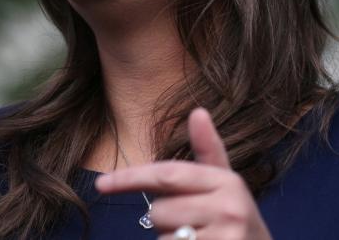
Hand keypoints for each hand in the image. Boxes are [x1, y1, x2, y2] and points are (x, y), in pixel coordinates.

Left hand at [95, 108, 272, 239]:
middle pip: (158, 211)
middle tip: (192, 226)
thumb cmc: (237, 222)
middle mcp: (229, 207)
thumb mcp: (226, 185)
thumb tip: (198, 111)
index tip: (101, 183)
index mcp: (227, 181)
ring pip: (163, 238)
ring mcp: (226, 237)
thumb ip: (208, 151)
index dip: (130, 177)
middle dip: (163, 221)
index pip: (167, 174)